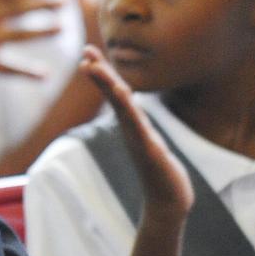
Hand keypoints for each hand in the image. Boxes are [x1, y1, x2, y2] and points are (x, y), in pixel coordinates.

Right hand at [80, 44, 193, 222]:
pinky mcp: (149, 149)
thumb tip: (137, 120)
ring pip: (121, 106)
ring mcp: (138, 139)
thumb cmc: (161, 174)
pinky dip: (128, 107)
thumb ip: (142, 131)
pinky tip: (121, 92)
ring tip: (94, 66)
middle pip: (112, 95)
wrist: (169, 202)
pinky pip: (137, 124)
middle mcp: (131, 129)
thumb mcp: (151, 144)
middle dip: (100, 74)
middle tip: (85, 53)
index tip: (88, 53)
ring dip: (107, 85)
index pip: (115, 93)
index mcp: (132, 125)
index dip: (103, 73)